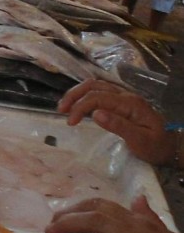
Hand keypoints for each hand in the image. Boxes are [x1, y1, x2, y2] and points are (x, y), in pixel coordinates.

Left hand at [45, 196, 183, 232]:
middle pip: (98, 210)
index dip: (81, 207)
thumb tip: (137, 200)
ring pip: (97, 223)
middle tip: (51, 223)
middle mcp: (139, 228)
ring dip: (69, 225)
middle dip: (70, 213)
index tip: (63, 214)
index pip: (107, 205)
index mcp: (144, 223)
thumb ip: (150, 220)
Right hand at [57, 79, 172, 165]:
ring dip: (78, 93)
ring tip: (65, 106)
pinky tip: (78, 106)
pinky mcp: (121, 103)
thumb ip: (119, 126)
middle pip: (94, 86)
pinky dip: (85, 96)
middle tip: (61, 110)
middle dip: (75, 95)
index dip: (81, 106)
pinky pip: (100, 92)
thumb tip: (95, 113)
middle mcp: (125, 95)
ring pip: (96, 86)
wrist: (172, 146)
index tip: (70, 122)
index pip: (98, 97)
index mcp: (129, 103)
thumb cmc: (156, 146)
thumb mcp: (140, 141)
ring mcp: (124, 97)